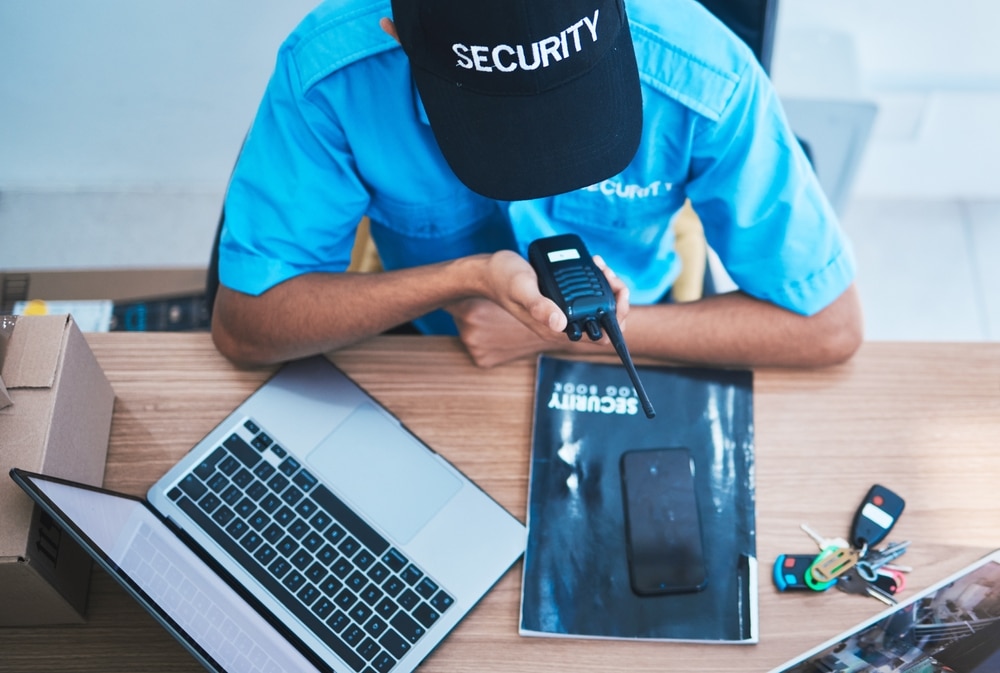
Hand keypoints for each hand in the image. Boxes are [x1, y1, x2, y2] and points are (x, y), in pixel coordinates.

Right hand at [449, 251, 631, 367]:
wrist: (488, 271)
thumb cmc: (502, 280)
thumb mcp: (522, 289)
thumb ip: (539, 306)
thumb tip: (560, 322)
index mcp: (558, 329)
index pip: (603, 336)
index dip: (617, 318)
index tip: (617, 293)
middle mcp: (564, 323)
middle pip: (607, 319)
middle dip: (616, 295)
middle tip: (606, 272)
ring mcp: (564, 310)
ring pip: (600, 303)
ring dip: (608, 284)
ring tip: (599, 264)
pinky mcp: (562, 297)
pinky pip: (588, 292)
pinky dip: (597, 278)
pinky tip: (592, 263)